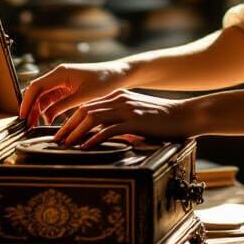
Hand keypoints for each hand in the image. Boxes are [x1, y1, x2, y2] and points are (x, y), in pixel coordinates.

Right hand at [19, 62, 126, 128]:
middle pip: (37, 92)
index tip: (23, 116)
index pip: (36, 86)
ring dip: (39, 110)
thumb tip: (46, 115)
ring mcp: (62, 81)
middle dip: (31, 108)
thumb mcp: (84, 96)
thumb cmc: (104, 82)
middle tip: (28, 125)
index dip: (27, 102)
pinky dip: (49, 109)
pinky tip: (48, 120)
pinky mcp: (67, 88)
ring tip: (36, 125)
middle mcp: (58, 75)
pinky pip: (53, 99)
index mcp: (60, 73)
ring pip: (43, 96)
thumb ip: (64, 105)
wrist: (118, 75)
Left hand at [51, 90, 198, 148]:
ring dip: (77, 132)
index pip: (88, 106)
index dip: (72, 120)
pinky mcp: (135, 121)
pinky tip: (87, 147)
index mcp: (119, 96)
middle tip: (58, 142)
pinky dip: (95, 139)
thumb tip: (105, 136)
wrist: (186, 115)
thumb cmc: (164, 119)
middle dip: (69, 127)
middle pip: (86, 111)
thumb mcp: (138, 115)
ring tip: (67, 145)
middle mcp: (120, 99)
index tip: (63, 134)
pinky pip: (109, 130)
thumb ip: (122, 121)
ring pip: (93, 118)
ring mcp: (127, 109)